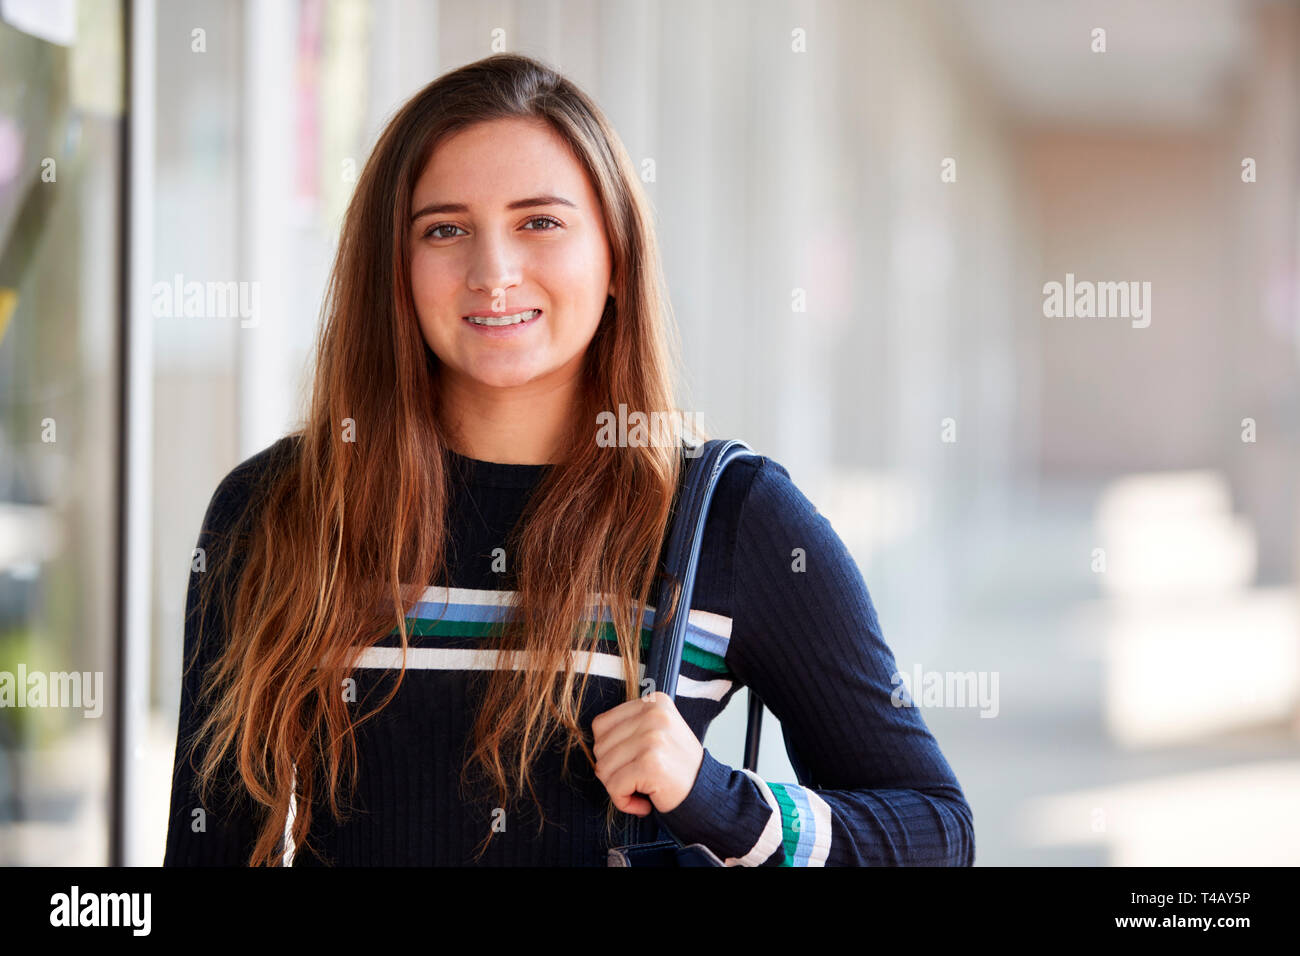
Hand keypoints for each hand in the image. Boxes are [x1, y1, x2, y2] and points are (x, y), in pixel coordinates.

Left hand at [591, 691, 704, 815]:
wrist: (707, 795)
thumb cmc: (677, 768)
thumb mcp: (657, 733)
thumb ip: (629, 728)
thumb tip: (595, 741)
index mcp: (654, 702)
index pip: (601, 725)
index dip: (611, 751)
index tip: (634, 762)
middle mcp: (654, 714)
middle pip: (600, 747)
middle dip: (614, 771)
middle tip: (639, 779)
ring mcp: (652, 738)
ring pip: (604, 768)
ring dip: (618, 788)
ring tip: (643, 788)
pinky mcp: (651, 763)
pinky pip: (615, 787)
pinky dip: (624, 802)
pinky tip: (645, 802)